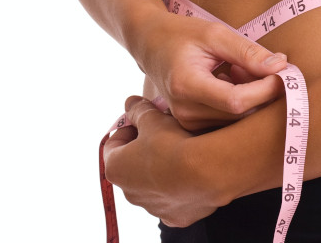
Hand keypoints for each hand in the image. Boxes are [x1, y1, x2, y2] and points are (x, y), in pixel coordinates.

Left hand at [104, 96, 220, 226]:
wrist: (207, 170)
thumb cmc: (172, 143)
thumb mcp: (152, 118)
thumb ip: (138, 110)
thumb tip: (130, 103)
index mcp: (116, 168)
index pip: (113, 144)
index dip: (129, 128)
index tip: (143, 120)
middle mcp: (129, 193)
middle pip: (134, 166)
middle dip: (146, 149)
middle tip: (165, 133)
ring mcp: (154, 208)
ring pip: (155, 184)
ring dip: (163, 169)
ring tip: (183, 151)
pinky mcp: (177, 217)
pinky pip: (176, 199)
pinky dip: (181, 187)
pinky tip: (194, 172)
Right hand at [133, 11, 286, 130]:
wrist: (148, 45)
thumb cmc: (181, 34)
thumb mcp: (215, 34)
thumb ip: (248, 52)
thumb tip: (281, 67)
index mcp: (186, 85)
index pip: (236, 100)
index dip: (265, 90)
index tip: (283, 73)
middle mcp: (184, 111)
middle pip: (240, 113)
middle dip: (262, 91)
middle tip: (264, 64)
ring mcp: (186, 122)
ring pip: (237, 119)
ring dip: (251, 95)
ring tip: (238, 68)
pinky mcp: (192, 125)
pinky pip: (228, 120)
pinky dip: (239, 101)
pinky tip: (230, 79)